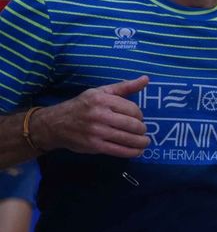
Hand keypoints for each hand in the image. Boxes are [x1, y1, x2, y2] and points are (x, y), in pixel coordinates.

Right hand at [33, 76, 148, 157]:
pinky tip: (137, 151)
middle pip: (133, 125)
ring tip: (144, 142)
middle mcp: (99, 114)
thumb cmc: (82, 106)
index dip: (140, 115)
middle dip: (142, 129)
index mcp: (101, 99)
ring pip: (128, 139)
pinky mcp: (94, 146)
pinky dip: (132, 152)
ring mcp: (96, 131)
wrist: (55, 124)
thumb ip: (124, 87)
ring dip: (141, 142)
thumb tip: (146, 79)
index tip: (139, 118)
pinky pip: (119, 150)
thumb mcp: (100, 92)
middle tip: (143, 131)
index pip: (132, 109)